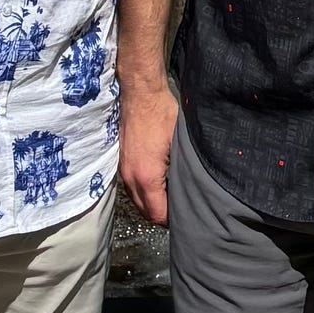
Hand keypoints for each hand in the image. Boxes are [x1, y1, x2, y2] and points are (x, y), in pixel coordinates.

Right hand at [118, 83, 180, 225]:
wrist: (139, 93)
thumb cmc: (161, 113)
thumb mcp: (179, 143)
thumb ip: (181, 170)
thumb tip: (192, 186)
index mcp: (147, 176)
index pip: (157, 213)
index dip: (172, 219)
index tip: (185, 215)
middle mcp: (130, 177)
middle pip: (145, 211)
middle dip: (161, 215)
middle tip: (179, 210)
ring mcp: (123, 169)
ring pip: (136, 200)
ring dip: (151, 204)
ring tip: (170, 198)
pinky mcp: (120, 161)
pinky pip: (131, 186)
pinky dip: (143, 192)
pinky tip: (157, 184)